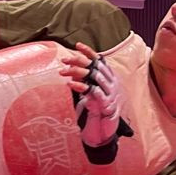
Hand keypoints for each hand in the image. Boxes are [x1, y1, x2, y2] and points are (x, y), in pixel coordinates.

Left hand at [64, 41, 125, 156]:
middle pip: (95, 66)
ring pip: (94, 76)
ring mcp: (110, 93)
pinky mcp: (106, 104)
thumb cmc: (99, 109)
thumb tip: (73, 71)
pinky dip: (81, 86)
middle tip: (64, 59)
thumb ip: (85, 81)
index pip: (100, 60)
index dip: (89, 52)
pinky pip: (93, 92)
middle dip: (79, 60)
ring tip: (63, 71)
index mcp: (110, 78)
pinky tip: (70, 84)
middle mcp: (112, 83)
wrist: (107, 128)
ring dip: (77, 72)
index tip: (77, 45)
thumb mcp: (93, 92)